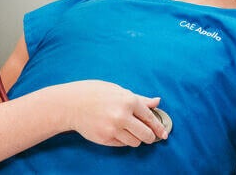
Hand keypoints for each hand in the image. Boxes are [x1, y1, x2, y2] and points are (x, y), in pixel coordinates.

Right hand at [49, 80, 167, 146]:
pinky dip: (123, 140)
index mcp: (128, 101)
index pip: (150, 118)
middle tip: (148, 135)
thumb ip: (140, 99)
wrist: (71, 104)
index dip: (159, 127)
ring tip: (129, 130)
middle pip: (146, 135)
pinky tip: (117, 131)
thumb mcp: (118, 91)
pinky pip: (122, 144)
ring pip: (135, 142)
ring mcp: (113, 129)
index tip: (163, 133)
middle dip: (150, 136)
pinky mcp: (105, 139)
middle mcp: (122, 116)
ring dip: (135, 138)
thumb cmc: (95, 93)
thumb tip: (157, 101)